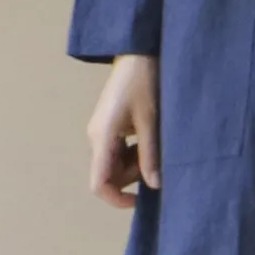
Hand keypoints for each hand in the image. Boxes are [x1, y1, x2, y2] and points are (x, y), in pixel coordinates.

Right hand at [88, 53, 159, 207]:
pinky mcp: (109, 127)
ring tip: (156, 143)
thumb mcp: (150, 121)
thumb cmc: (143, 82)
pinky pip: (119, 151)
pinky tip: (150, 138)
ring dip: (136, 163)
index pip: (99, 183)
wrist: (137, 53)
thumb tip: (154, 185)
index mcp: (102, 137)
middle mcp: (96, 138)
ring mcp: (102, 132)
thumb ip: (150, 155)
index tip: (140, 201)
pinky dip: (135, 152)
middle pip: (109, 175)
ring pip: (116, 164)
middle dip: (134, 176)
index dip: (116, 199)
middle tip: (158, 160)